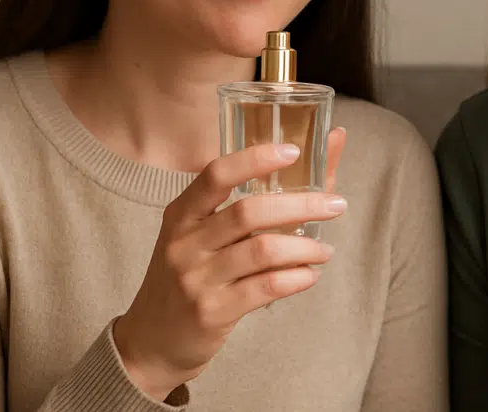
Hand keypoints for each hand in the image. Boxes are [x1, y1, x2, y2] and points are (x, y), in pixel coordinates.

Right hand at [113, 128, 347, 400]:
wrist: (151, 343)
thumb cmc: (189, 277)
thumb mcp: (201, 235)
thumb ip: (250, 199)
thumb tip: (323, 144)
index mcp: (181, 214)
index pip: (216, 175)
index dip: (255, 159)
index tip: (294, 151)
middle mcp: (184, 243)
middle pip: (248, 212)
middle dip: (301, 205)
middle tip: (336, 205)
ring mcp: (196, 279)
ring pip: (262, 250)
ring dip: (305, 247)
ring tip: (325, 250)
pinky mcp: (212, 312)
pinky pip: (265, 287)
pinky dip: (296, 278)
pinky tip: (310, 275)